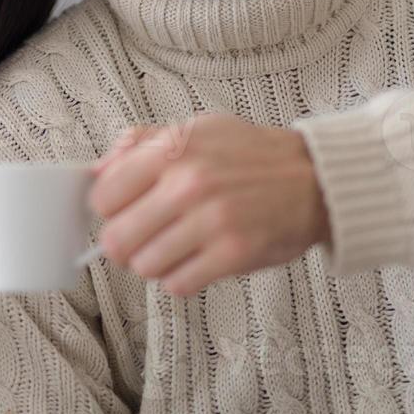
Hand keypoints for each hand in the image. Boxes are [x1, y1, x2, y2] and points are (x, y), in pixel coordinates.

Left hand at [89, 114, 329, 295]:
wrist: (315, 178)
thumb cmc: (251, 155)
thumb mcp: (195, 129)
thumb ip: (142, 144)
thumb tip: (97, 169)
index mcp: (172, 151)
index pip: (103, 197)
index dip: (109, 209)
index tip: (123, 211)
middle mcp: (188, 185)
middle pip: (117, 239)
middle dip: (125, 244)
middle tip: (143, 238)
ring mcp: (211, 221)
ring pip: (145, 266)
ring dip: (155, 263)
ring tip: (174, 248)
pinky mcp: (233, 254)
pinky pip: (179, 283)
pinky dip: (181, 278)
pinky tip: (195, 261)